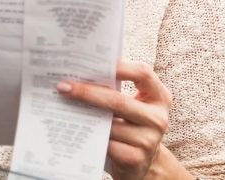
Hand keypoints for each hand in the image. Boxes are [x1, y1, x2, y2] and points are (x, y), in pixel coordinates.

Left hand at [56, 59, 173, 179]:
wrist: (143, 162)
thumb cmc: (131, 125)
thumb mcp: (133, 105)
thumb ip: (117, 89)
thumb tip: (81, 74)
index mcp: (159, 97)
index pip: (143, 74)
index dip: (121, 66)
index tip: (94, 62)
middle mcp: (158, 118)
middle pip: (119, 101)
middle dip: (88, 93)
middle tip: (64, 87)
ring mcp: (149, 140)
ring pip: (110, 125)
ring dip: (85, 117)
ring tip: (65, 107)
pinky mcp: (136, 159)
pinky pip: (107, 145)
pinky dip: (92, 137)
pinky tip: (79, 131)